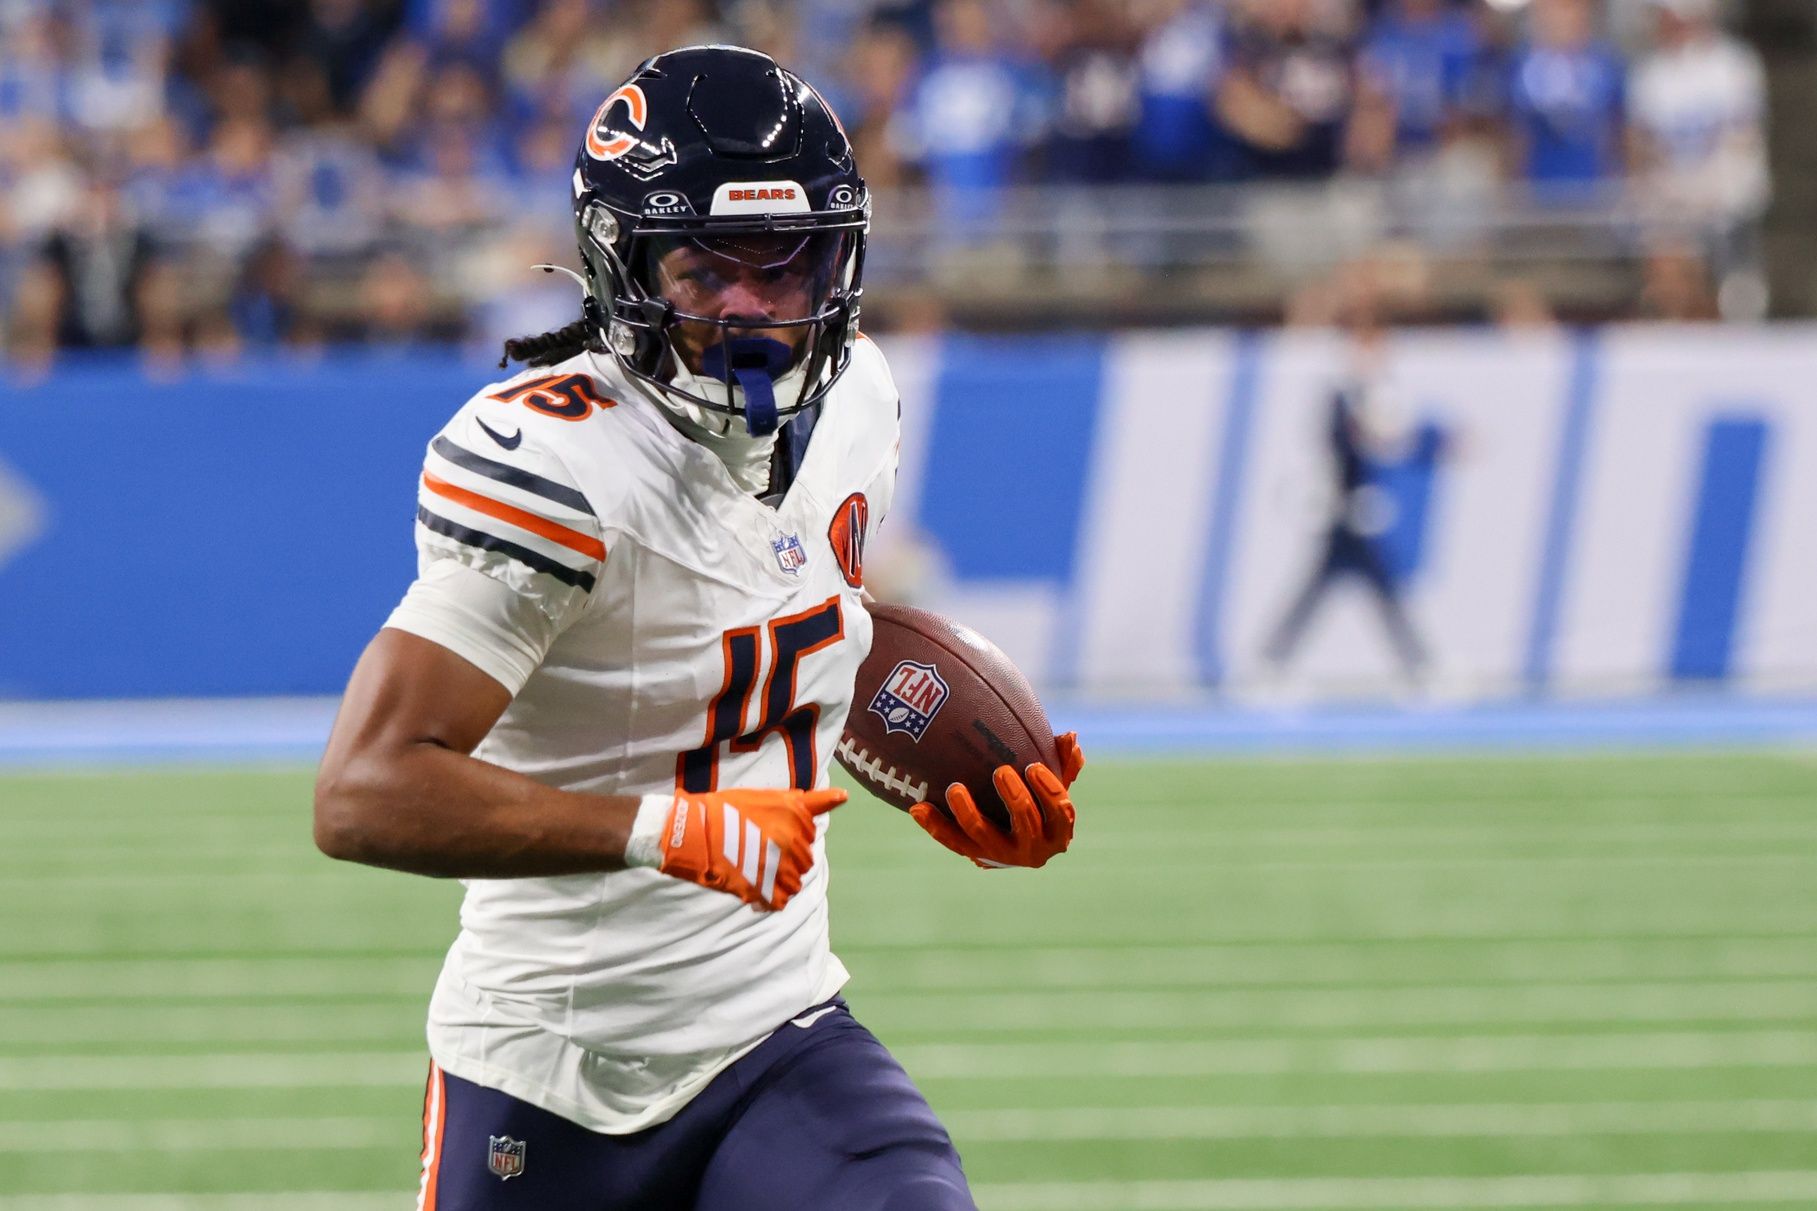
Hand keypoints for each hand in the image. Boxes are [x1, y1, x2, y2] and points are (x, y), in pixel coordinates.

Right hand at [656, 787, 845, 909]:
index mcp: (795, 814)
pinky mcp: (768, 889)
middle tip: (758, 850)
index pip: (813, 824)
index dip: (801, 826)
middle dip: (788, 856)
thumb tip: (843, 797)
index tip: (820, 809)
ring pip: (796, 880)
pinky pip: (782, 899)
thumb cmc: (725, 810)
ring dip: (780, 878)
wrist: (694, 832)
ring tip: (755, 869)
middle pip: (806, 856)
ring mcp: (783, 866)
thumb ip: (804, 802)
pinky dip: (770, 897)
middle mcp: (795, 840)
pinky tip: (754, 887)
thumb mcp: (765, 796)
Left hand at [909, 732, 1082, 868]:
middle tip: (1000, 771)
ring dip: (968, 813)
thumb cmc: (1039, 801)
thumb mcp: (1053, 784)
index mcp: (1058, 833)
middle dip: (1015, 798)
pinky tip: (918, 807)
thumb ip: (1065, 762)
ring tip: (955, 788)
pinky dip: (935, 826)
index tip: (1032, 766)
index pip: (1060, 811)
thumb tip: (1071, 736)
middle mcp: (1033, 850)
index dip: (1048, 790)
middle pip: (1025, 824)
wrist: (1014, 839)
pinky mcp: (973, 855)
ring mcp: (1000, 855)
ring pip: (982, 837)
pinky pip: (952, 842)